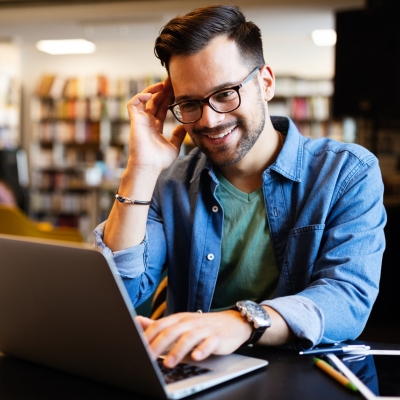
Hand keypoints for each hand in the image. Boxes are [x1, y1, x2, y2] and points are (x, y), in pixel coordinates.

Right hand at [126, 77, 186, 175]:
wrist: (149, 167)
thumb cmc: (159, 160)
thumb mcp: (174, 147)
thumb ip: (178, 136)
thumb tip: (183, 127)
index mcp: (155, 126)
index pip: (162, 107)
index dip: (168, 98)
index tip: (177, 89)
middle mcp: (147, 121)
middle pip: (155, 100)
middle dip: (163, 90)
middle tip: (172, 80)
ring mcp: (140, 120)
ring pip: (144, 99)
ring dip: (152, 89)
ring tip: (163, 84)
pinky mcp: (134, 121)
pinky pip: (133, 104)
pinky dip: (140, 96)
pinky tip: (151, 94)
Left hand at [136, 311, 252, 367]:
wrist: (233, 322)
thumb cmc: (203, 326)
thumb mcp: (181, 323)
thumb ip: (160, 325)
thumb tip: (137, 321)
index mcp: (179, 318)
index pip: (160, 324)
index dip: (148, 336)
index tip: (137, 348)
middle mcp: (190, 321)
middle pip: (172, 331)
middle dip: (158, 345)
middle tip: (147, 358)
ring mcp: (204, 329)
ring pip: (189, 337)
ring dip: (177, 350)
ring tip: (168, 363)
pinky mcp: (218, 337)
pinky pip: (210, 343)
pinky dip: (202, 350)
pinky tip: (196, 357)